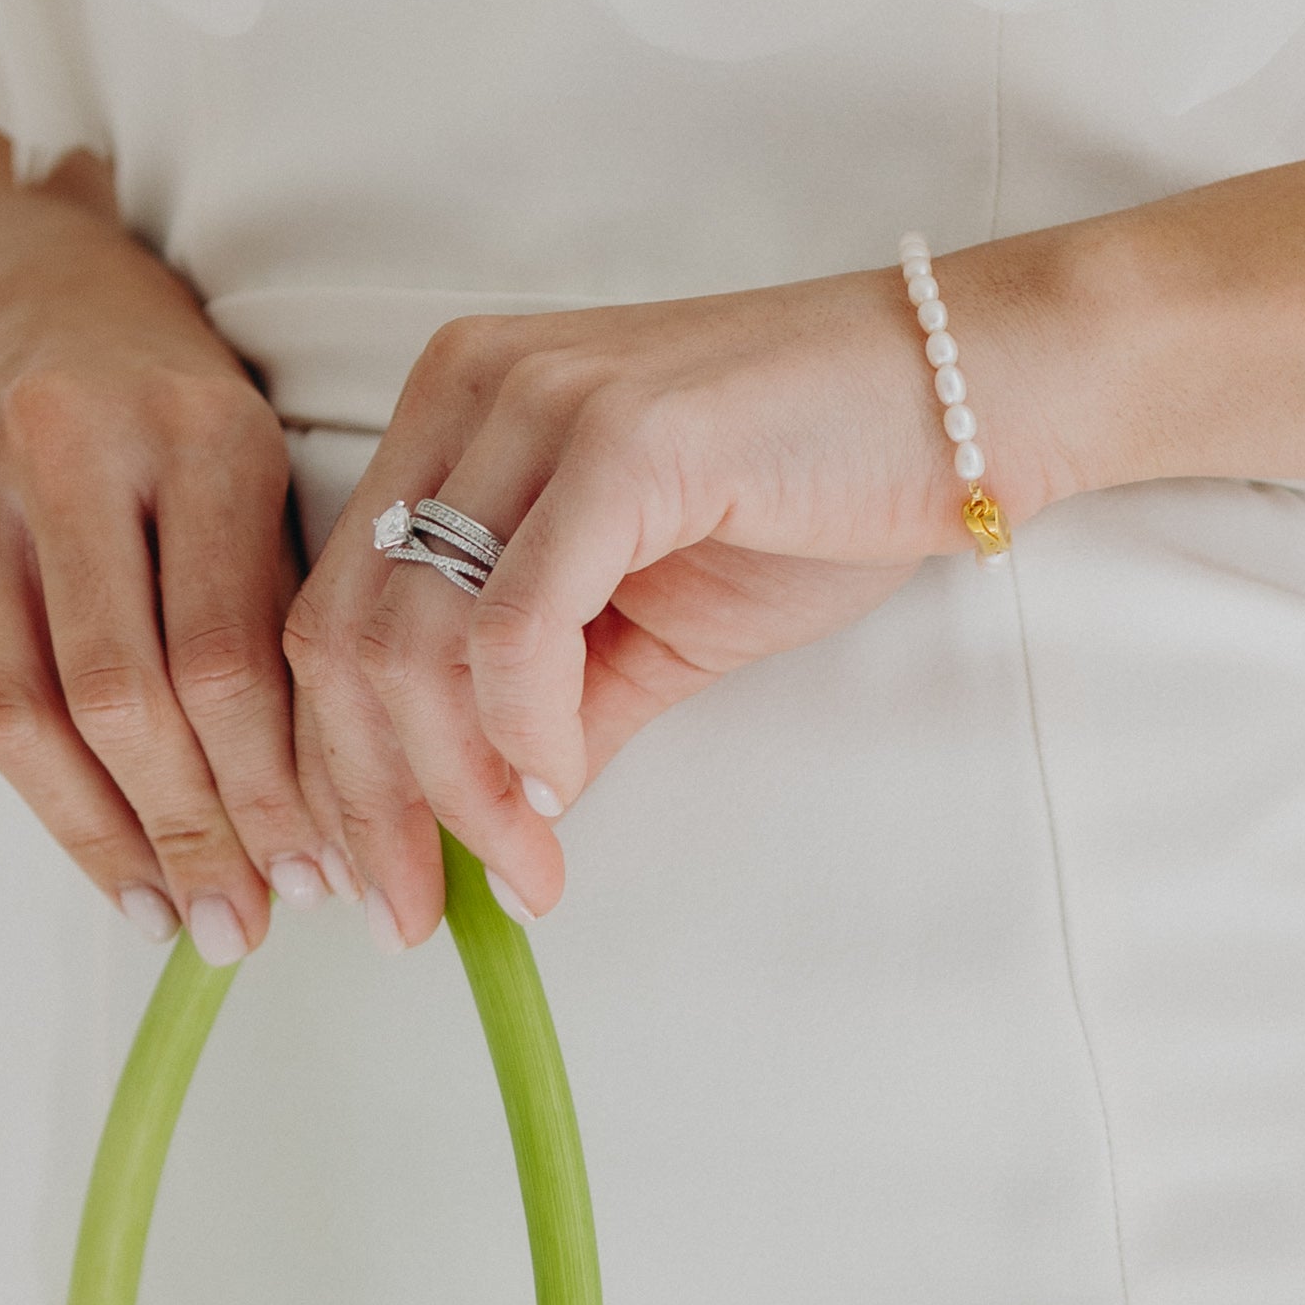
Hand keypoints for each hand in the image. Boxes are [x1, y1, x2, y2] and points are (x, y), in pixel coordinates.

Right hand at [0, 240, 335, 955]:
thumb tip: (329, 834)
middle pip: (116, 693)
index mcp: (198, 428)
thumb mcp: (262, 479)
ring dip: (80, 834)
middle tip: (230, 926)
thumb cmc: (174, 418)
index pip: (228, 658)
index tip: (309, 881)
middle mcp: (63, 435)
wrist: (33, 286)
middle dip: (185, 832)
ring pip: (8, 703)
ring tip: (146, 911)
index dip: (269, 792)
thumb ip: (283, 626)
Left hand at [280, 255, 1053, 946]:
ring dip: (459, 789)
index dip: (337, 768)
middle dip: (375, 803)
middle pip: (347, 634)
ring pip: (416, 638)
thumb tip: (489, 834)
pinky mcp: (623, 436)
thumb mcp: (652, 627)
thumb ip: (553, 712)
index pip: (333, 612)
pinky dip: (524, 729)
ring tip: (523, 867)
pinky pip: (515, 621)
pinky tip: (562, 782)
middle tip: (418, 916)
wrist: (971, 401)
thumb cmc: (818, 495)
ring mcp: (542, 401)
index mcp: (454, 416)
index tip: (380, 882)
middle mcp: (472, 388)